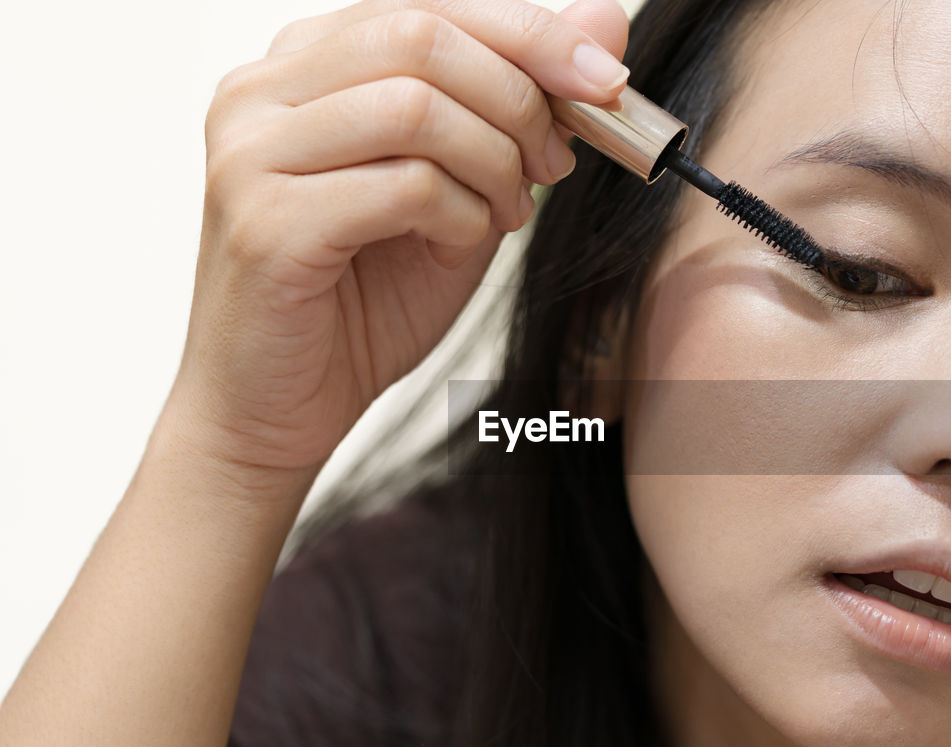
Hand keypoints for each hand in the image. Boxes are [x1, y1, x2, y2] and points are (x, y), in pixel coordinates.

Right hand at [171, 0, 630, 477]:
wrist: (280, 409)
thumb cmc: (364, 301)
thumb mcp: (463, 188)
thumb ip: (520, 105)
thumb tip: (605, 21)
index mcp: (303, 65)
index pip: (429, 5)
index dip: (532, 34)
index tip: (607, 82)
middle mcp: (261, 92)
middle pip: (422, 36)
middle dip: (520, 99)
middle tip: (555, 164)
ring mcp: (251, 153)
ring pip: (415, 105)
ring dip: (493, 164)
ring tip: (504, 215)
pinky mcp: (264, 224)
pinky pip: (403, 185)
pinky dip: (461, 216)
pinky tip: (458, 247)